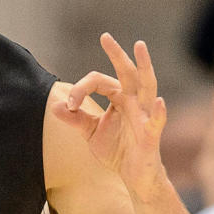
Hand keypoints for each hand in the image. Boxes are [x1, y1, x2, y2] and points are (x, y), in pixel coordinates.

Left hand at [53, 34, 167, 200]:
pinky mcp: (151, 135)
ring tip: (140, 48)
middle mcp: (133, 102)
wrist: (133, 177)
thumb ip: (74, 118)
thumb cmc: (117, 150)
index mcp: (119, 99)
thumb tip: (55, 105)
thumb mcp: (90, 132)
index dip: (80, 89)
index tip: (70, 104)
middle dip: (117, 55)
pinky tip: (157, 100)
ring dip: (144, 67)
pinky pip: (156, 121)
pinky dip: (158, 111)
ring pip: (146, 87)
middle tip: (105, 37)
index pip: (99, 82)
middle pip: (126, 73)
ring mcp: (145, 116)